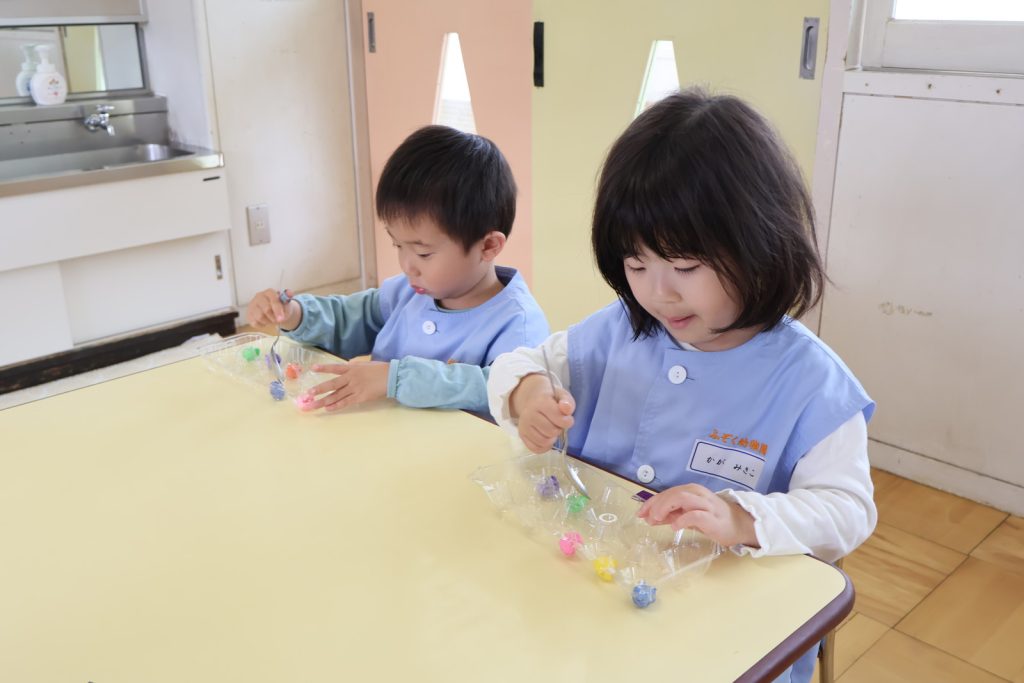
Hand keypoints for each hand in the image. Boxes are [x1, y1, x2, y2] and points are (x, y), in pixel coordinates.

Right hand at [247, 288, 299, 328]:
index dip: (278, 310)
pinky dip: (262, 325)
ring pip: (260, 317)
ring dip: (268, 321)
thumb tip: (290, 293)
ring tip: (271, 319)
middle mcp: (259, 296)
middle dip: (274, 317)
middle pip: (266, 309)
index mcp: (269, 292)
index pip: (273, 300)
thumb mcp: (286, 304)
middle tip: (278, 320)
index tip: (282, 319)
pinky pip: (255, 323)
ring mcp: (252, 305)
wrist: (275, 312)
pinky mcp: (249, 314)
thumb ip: (287, 300)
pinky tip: (265, 321)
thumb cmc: (281, 306)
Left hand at [299, 361, 389, 411]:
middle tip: (308, 394)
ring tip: (313, 405)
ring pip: (336, 396)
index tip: (313, 369)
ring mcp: (355, 388)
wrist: (391, 377)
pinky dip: (336, 406)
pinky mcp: (360, 397)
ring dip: (324, 401)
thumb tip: (347, 365)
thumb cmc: (379, 369)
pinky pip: (346, 402)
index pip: (335, 368)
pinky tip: (328, 408)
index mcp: (352, 368)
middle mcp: (351, 378)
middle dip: (319, 389)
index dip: (324, 368)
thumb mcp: (365, 364)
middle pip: (332, 385)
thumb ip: (354, 366)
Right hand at [508, 373, 574, 452]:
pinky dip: (545, 447)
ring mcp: (523, 425)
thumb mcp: (562, 396)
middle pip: (551, 431)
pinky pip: (536, 449)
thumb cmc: (550, 399)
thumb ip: (568, 402)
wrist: (532, 400)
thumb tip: (566, 408)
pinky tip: (547, 438)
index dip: (567, 421)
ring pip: (544, 442)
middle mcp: (529, 414)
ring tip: (552, 429)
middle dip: (559, 429)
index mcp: (540, 402)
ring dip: (552, 438)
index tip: (568, 419)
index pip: (557, 417)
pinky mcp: (522, 435)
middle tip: (558, 423)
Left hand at [636, 483, 758, 548]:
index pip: (666, 493)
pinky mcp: (713, 518)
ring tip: (657, 519)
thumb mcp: (687, 515)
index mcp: (690, 491)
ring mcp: (706, 504)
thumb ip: (670, 515)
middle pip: (673, 493)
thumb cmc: (711, 519)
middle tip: (647, 517)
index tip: (639, 513)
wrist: (738, 525)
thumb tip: (649, 518)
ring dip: (666, 507)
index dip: (651, 502)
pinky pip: (696, 514)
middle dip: (657, 504)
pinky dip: (683, 519)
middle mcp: (697, 494)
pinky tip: (675, 527)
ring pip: (683, 498)